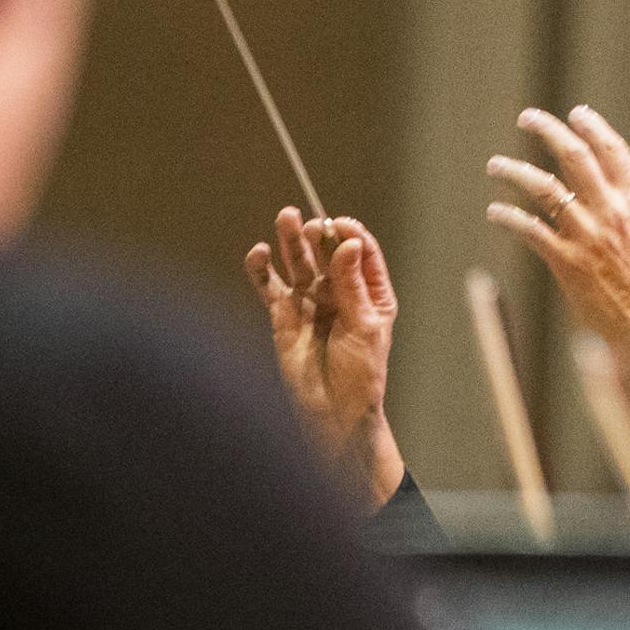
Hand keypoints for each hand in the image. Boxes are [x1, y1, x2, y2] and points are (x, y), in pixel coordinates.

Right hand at [244, 209, 396, 446]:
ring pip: (298, 263)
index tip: (341, 224)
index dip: (352, 234)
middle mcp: (340, 293)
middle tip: (312, 224)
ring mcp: (310, 302)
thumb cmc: (360, 375)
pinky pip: (270, 287)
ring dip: (292, 241)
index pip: (362, 254)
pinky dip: (262, 269)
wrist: (333, 413)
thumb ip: (352, 285)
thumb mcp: (364, 326)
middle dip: (319, 234)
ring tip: (286, 217)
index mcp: (370, 294)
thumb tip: (348, 244)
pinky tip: (260, 252)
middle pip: (327, 253)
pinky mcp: (283, 316)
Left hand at [484, 105, 629, 349]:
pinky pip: (531, 231)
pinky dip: (510, 217)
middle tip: (527, 117)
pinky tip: (495, 211)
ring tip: (496, 164)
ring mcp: (587, 236)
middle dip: (548, 130)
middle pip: (574, 156)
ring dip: (516, 171)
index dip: (592, 126)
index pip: (612, 150)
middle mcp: (610, 211)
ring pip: (544, 189)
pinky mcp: (567, 262)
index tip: (575, 113)